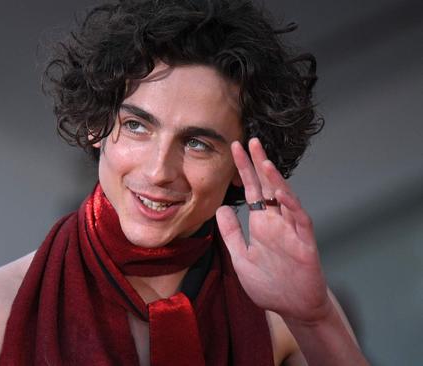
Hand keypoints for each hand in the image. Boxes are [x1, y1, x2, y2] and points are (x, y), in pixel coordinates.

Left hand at [216, 138, 332, 323]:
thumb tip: (221, 208)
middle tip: (250, 140)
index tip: (234, 149)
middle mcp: (277, 222)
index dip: (244, 170)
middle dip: (259, 164)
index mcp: (262, 224)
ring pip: (285, 198)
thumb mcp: (241, 257)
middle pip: (268, 187)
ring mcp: (292, 230)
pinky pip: (299, 218)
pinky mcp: (305, 243)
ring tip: (263, 159)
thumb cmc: (270, 284)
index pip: (252, 191)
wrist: (294, 308)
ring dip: (275, 179)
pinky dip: (291, 203)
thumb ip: (231, 233)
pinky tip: (281, 189)